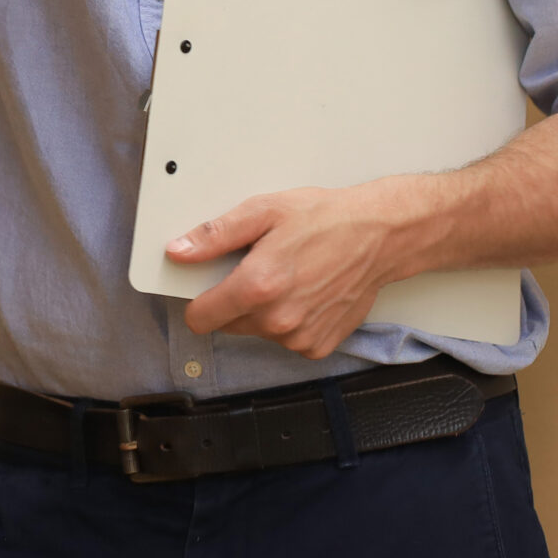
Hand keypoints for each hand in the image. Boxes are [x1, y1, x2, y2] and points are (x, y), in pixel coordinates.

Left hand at [171, 178, 436, 359]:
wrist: (379, 236)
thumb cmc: (325, 219)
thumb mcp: (263, 212)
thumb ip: (215, 235)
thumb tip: (178, 251)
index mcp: (257, 287)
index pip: (200, 318)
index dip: (199, 301)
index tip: (209, 287)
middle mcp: (277, 320)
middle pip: (228, 324)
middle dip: (235, 300)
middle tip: (260, 269)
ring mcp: (299, 337)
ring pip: (258, 331)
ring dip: (264, 311)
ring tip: (290, 277)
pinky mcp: (318, 346)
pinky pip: (287, 339)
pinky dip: (291, 321)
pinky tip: (307, 293)